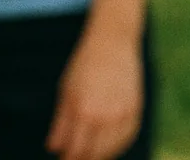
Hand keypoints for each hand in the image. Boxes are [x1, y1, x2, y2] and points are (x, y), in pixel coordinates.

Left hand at [45, 28, 143, 159]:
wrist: (113, 42)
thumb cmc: (84, 66)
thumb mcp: (66, 92)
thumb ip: (60, 123)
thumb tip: (54, 149)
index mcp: (82, 111)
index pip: (74, 151)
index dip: (68, 159)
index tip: (64, 159)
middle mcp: (104, 115)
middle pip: (93, 154)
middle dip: (82, 159)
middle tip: (76, 157)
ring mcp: (122, 113)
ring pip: (111, 149)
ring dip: (100, 155)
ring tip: (91, 154)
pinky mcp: (135, 109)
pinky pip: (127, 137)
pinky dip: (117, 146)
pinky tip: (109, 146)